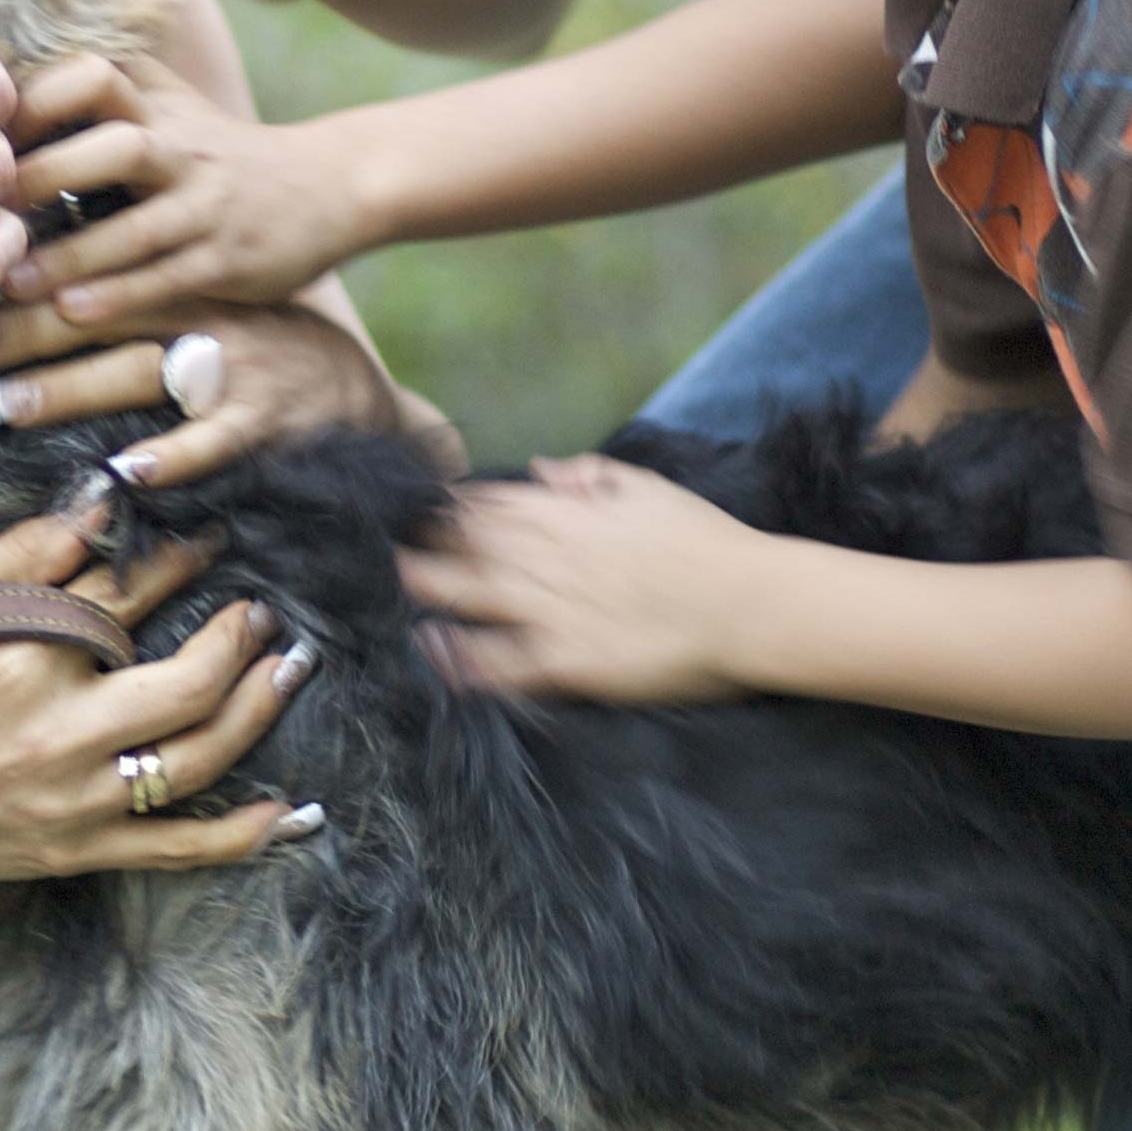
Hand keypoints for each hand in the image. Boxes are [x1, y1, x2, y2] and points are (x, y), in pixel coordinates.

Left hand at [0, 53, 366, 327]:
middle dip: (47, 173)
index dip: (39, 95)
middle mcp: (182, 148)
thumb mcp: (168, 107)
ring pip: (139, 226)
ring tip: (11, 282)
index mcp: (158, 107)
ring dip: (73, 254)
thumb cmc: (215, 153)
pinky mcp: (227, 259)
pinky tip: (73, 314)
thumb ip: (100, 94)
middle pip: (117, 144)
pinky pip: (171, 278)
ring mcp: (208, 205)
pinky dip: (121, 295)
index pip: (96, 74)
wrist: (325, 186)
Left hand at [0, 294, 400, 491]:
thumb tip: (30, 280)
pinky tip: (127, 472)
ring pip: (142, 371)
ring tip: (1, 405)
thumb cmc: (247, 340)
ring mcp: (235, 367)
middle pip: (99, 315)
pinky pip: (216, 441)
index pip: (87, 272)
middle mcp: (202, 314)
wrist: (345, 381)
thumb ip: (128, 286)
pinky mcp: (266, 420)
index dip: (19, 287)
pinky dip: (174, 456)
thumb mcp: (194, 296)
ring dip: (68, 389)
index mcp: (180, 277)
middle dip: (20, 334)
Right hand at [0, 507, 315, 879]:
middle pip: (189, 684)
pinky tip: (287, 811)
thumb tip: (105, 502)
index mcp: (26, 654)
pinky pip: (172, 850)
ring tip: (287, 672)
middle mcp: (59, 730)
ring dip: (257, 712)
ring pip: (197, 760)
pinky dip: (236, 835)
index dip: (180, 564)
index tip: (210, 543)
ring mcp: (70, 800)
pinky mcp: (70, 851)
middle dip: (240, 641)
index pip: (130, 598)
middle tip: (264, 612)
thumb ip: (30, 551)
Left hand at [398, 455, 779, 707]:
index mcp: (573, 516)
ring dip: (430, 588)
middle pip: (473, 547)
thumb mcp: (649, 488)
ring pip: (477, 597)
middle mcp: (555, 559)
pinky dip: (467, 660)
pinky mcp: (572, 663)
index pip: (495, 506)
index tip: (417, 506)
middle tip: (379, 541)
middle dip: (427, 542)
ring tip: (389, 582)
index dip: (452, 507)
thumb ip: (590, 476)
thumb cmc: (709, 542)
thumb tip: (540, 468)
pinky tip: (433, 654)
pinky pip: (507, 663)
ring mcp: (558, 612)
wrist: (752, 602)